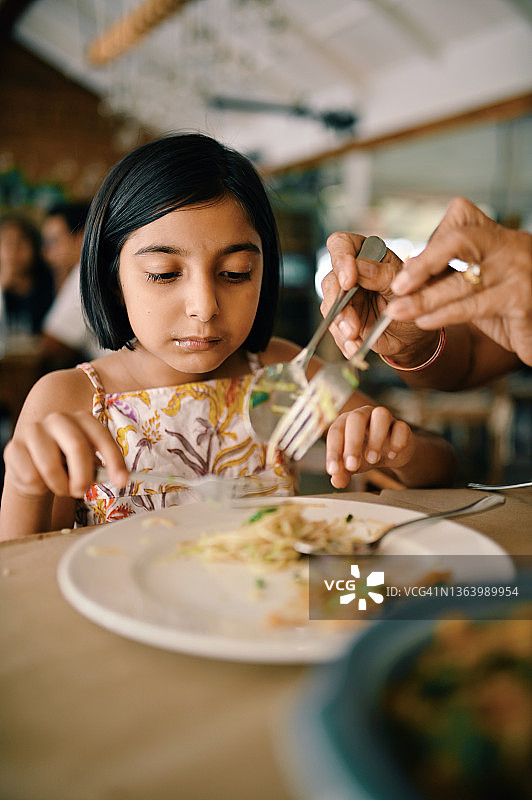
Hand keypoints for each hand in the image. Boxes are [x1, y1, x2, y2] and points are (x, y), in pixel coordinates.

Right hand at [4, 411, 127, 498]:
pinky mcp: (14, 447)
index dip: (114, 460)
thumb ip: (105, 468)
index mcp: (82, 419)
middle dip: (83, 476)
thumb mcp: (89, 463)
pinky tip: (40, 480)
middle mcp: (58, 419)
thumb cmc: (67, 464)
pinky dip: (39, 487)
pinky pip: (31, 476)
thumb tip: (122, 478)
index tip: (122, 482)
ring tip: (61, 486)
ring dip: (59, 486)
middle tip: (82, 491)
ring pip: (50, 466)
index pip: (101, 436)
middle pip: (76, 446)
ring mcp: (34, 430)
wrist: (34, 468)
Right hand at [322, 232, 440, 362]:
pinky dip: (344, 342)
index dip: (341, 259)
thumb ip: (384, 275)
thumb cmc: (415, 299)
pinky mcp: (342, 321)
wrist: (415, 332)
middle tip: (351, 319)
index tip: (349, 280)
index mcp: (368, 255)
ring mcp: (344, 299)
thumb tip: (360, 268)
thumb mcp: (406, 285)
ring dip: (340, 325)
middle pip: (331, 280)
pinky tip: (354, 348)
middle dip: (338, 303)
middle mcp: (351, 275)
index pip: (342, 244)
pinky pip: (335, 331)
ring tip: (354, 337)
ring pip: (329, 308)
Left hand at [325, 405, 413, 488]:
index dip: (333, 450)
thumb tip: (337, 481)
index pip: (336, 431)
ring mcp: (385, 419)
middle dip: (352, 443)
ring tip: (372, 460)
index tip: (334, 470)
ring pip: (380, 415)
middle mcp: (364, 415)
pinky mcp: (402, 427)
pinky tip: (391, 456)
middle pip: (356, 418)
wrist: (391, 454)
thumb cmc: (365, 454)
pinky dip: (397, 442)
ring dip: (375, 438)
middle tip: (352, 466)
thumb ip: (342, 473)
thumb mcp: (351, 465)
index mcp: (346, 422)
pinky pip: (401, 427)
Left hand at [387, 197, 531, 364]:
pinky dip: (445, 316)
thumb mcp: (478, 277)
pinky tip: (426, 322)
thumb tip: (407, 270)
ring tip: (400, 312)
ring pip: (463, 284)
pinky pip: (475, 308)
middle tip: (397, 290)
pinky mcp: (522, 302)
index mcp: (496, 236)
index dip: (429, 245)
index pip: (459, 222)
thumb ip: (447, 271)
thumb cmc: (507, 297)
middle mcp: (509, 247)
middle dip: (423, 268)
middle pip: (459, 243)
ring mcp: (518, 273)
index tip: (405, 271)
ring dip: (425, 300)